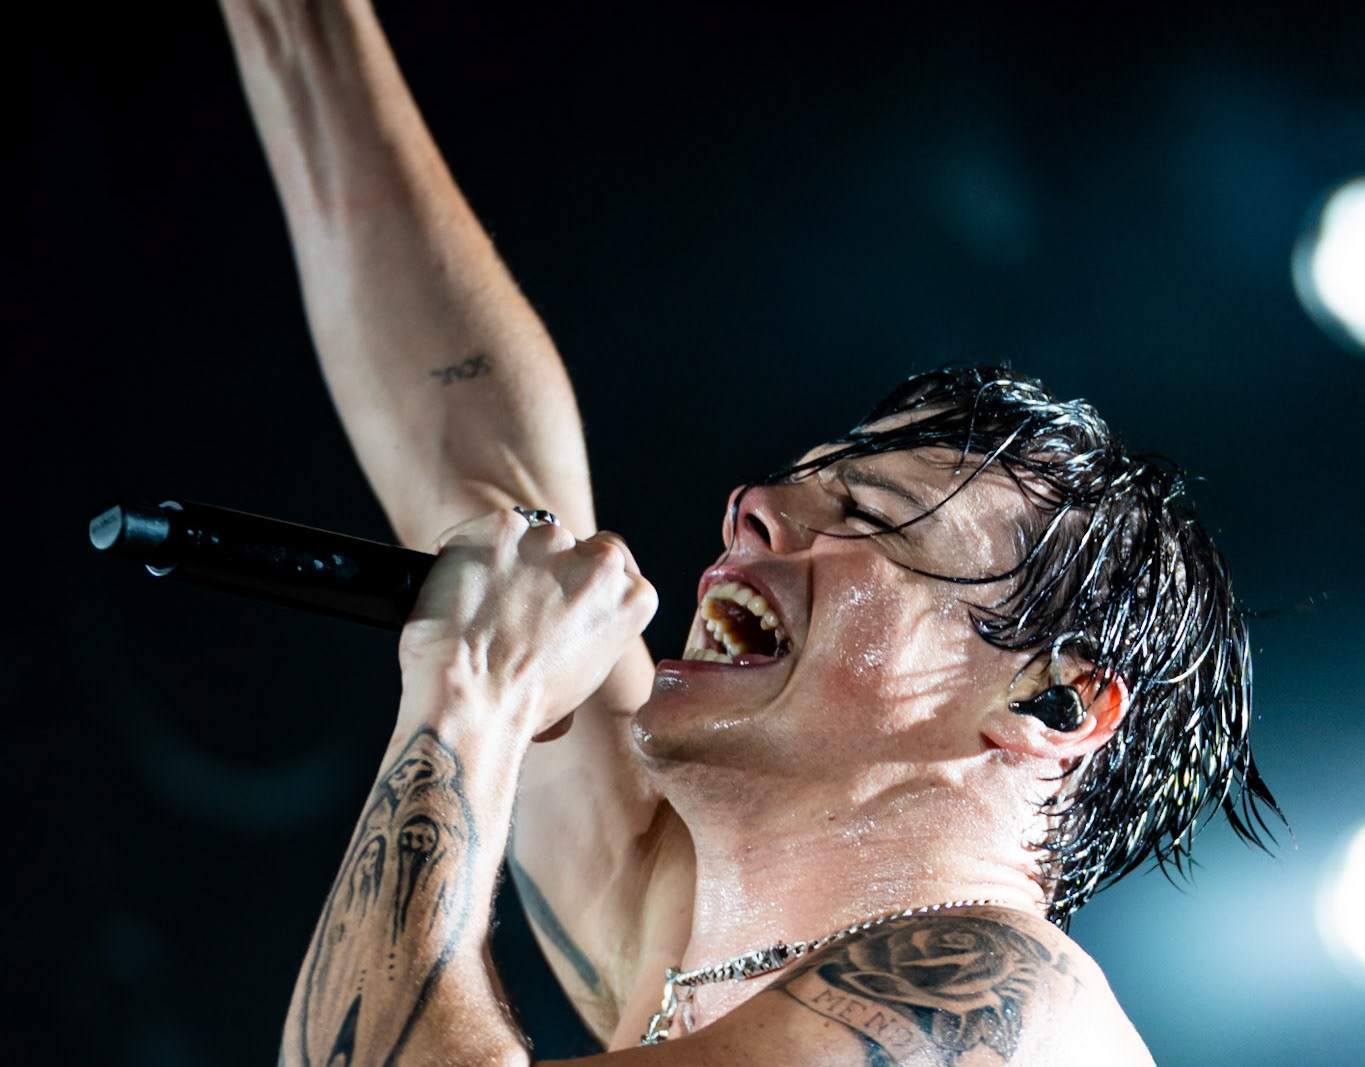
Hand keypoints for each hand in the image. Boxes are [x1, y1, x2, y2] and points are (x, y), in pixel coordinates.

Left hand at [397, 509, 656, 740]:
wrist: (474, 702)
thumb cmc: (525, 703)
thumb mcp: (587, 669)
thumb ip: (591, 623)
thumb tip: (567, 610)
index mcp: (634, 598)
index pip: (615, 565)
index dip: (582, 580)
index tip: (560, 596)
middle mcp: (602, 563)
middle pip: (576, 546)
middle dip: (551, 568)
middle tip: (518, 604)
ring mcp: (552, 541)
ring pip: (533, 536)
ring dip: (513, 560)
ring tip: (485, 603)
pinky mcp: (503, 529)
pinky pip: (489, 530)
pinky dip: (473, 552)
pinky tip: (462, 586)